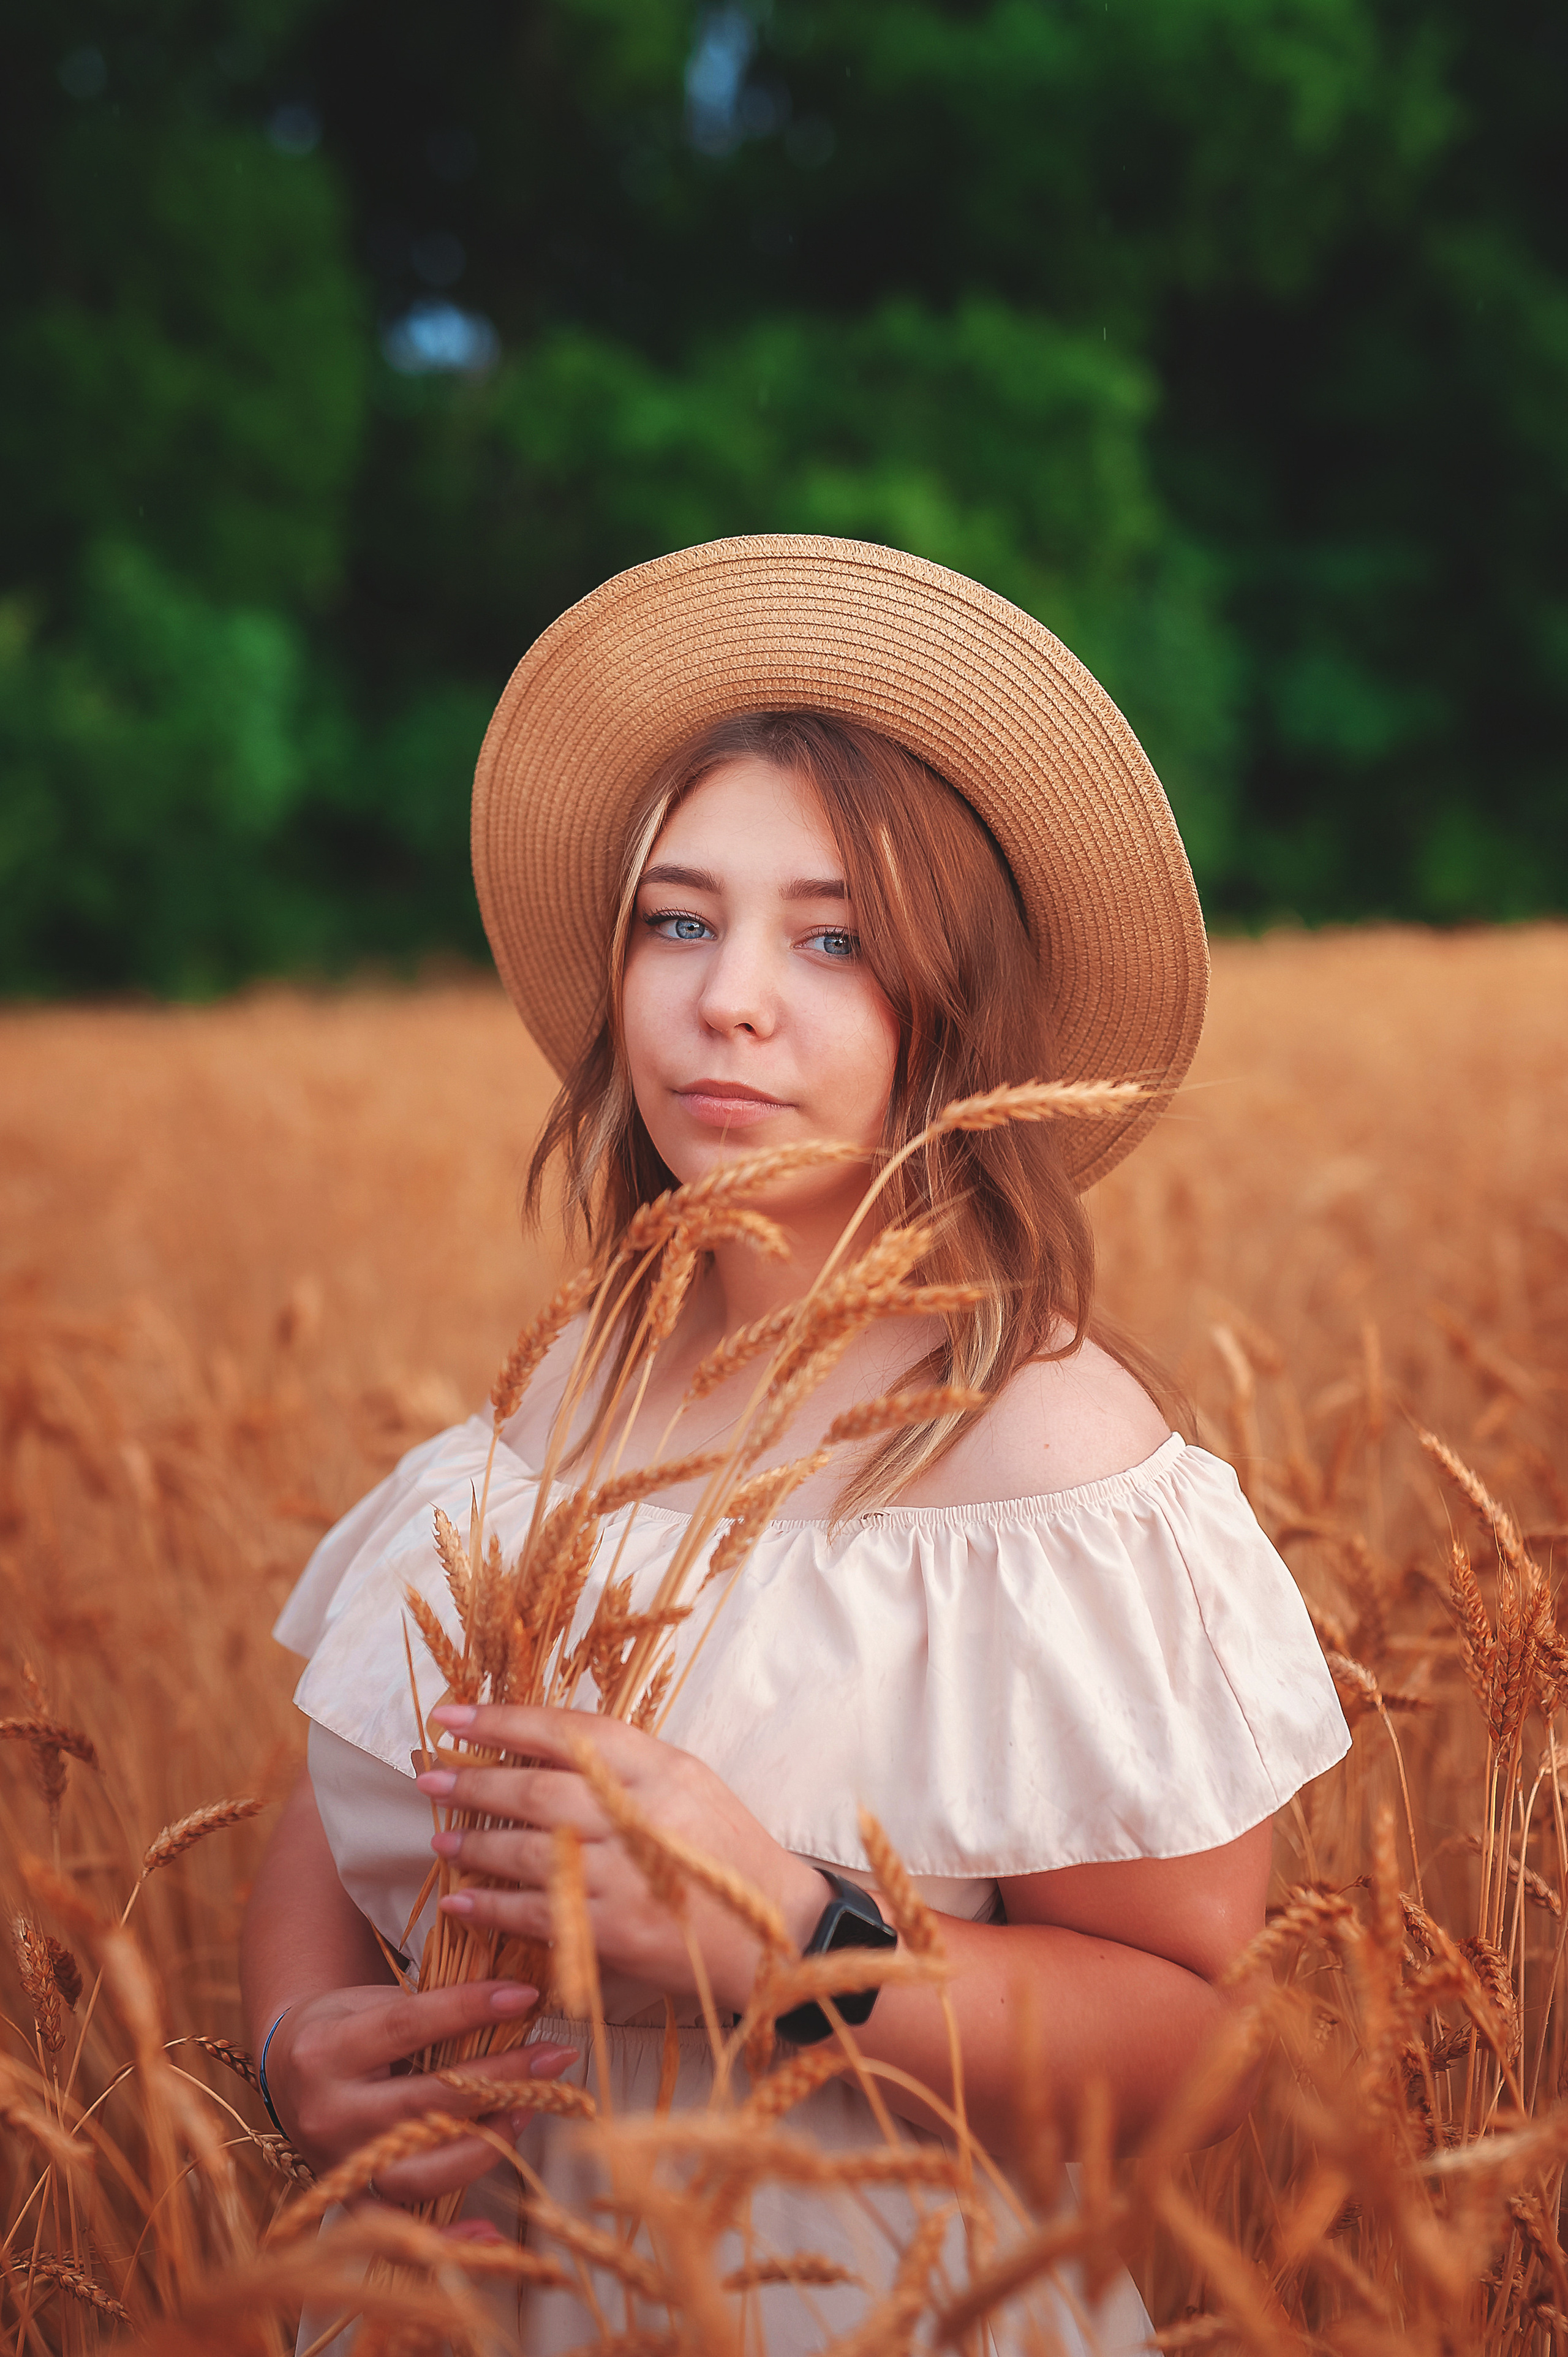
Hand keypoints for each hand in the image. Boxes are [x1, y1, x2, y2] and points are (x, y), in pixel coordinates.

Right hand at [264, 1979, 578, 2204]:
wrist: (286, 2071)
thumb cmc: (345, 2025)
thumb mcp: (371, 2000)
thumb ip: (429, 2006)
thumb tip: (515, 2002)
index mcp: (327, 2051)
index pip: (408, 2027)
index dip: (469, 2009)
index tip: (526, 1997)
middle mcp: (329, 2116)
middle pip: (427, 2103)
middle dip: (500, 2080)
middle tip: (554, 2058)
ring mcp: (338, 2168)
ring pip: (422, 2172)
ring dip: (487, 2143)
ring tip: (529, 2110)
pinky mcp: (350, 2204)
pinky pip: (401, 2234)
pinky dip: (447, 2239)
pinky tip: (493, 2234)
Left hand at [417, 1706, 828, 2014]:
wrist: (777, 1934)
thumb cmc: (727, 1852)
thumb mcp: (689, 1784)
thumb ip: (625, 1765)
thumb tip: (547, 1746)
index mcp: (660, 1768)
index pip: (568, 1731)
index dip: (503, 1720)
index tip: (451, 1715)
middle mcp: (641, 1815)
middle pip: (539, 1789)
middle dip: (474, 1779)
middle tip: (429, 1773)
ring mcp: (628, 1876)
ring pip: (531, 1851)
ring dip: (476, 1843)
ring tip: (442, 1838)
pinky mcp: (617, 1932)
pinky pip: (538, 1914)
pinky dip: (493, 1907)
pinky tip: (462, 1902)